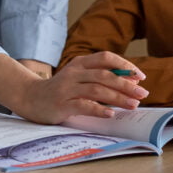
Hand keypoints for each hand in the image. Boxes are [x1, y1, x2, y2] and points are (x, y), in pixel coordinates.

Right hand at [5, 52, 148, 123]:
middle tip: (142, 93)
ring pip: (97, 90)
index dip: (124, 65)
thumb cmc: (61, 89)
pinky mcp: (62, 105)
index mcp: (79, 63)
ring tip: (133, 105)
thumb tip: (130, 82)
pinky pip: (83, 105)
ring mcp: (67, 88)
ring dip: (117, 97)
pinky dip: (99, 109)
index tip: (140, 76)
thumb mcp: (78, 77)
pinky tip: (111, 114)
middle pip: (104, 75)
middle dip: (126, 84)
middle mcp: (74, 73)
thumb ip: (99, 77)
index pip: (105, 58)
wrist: (30, 98)